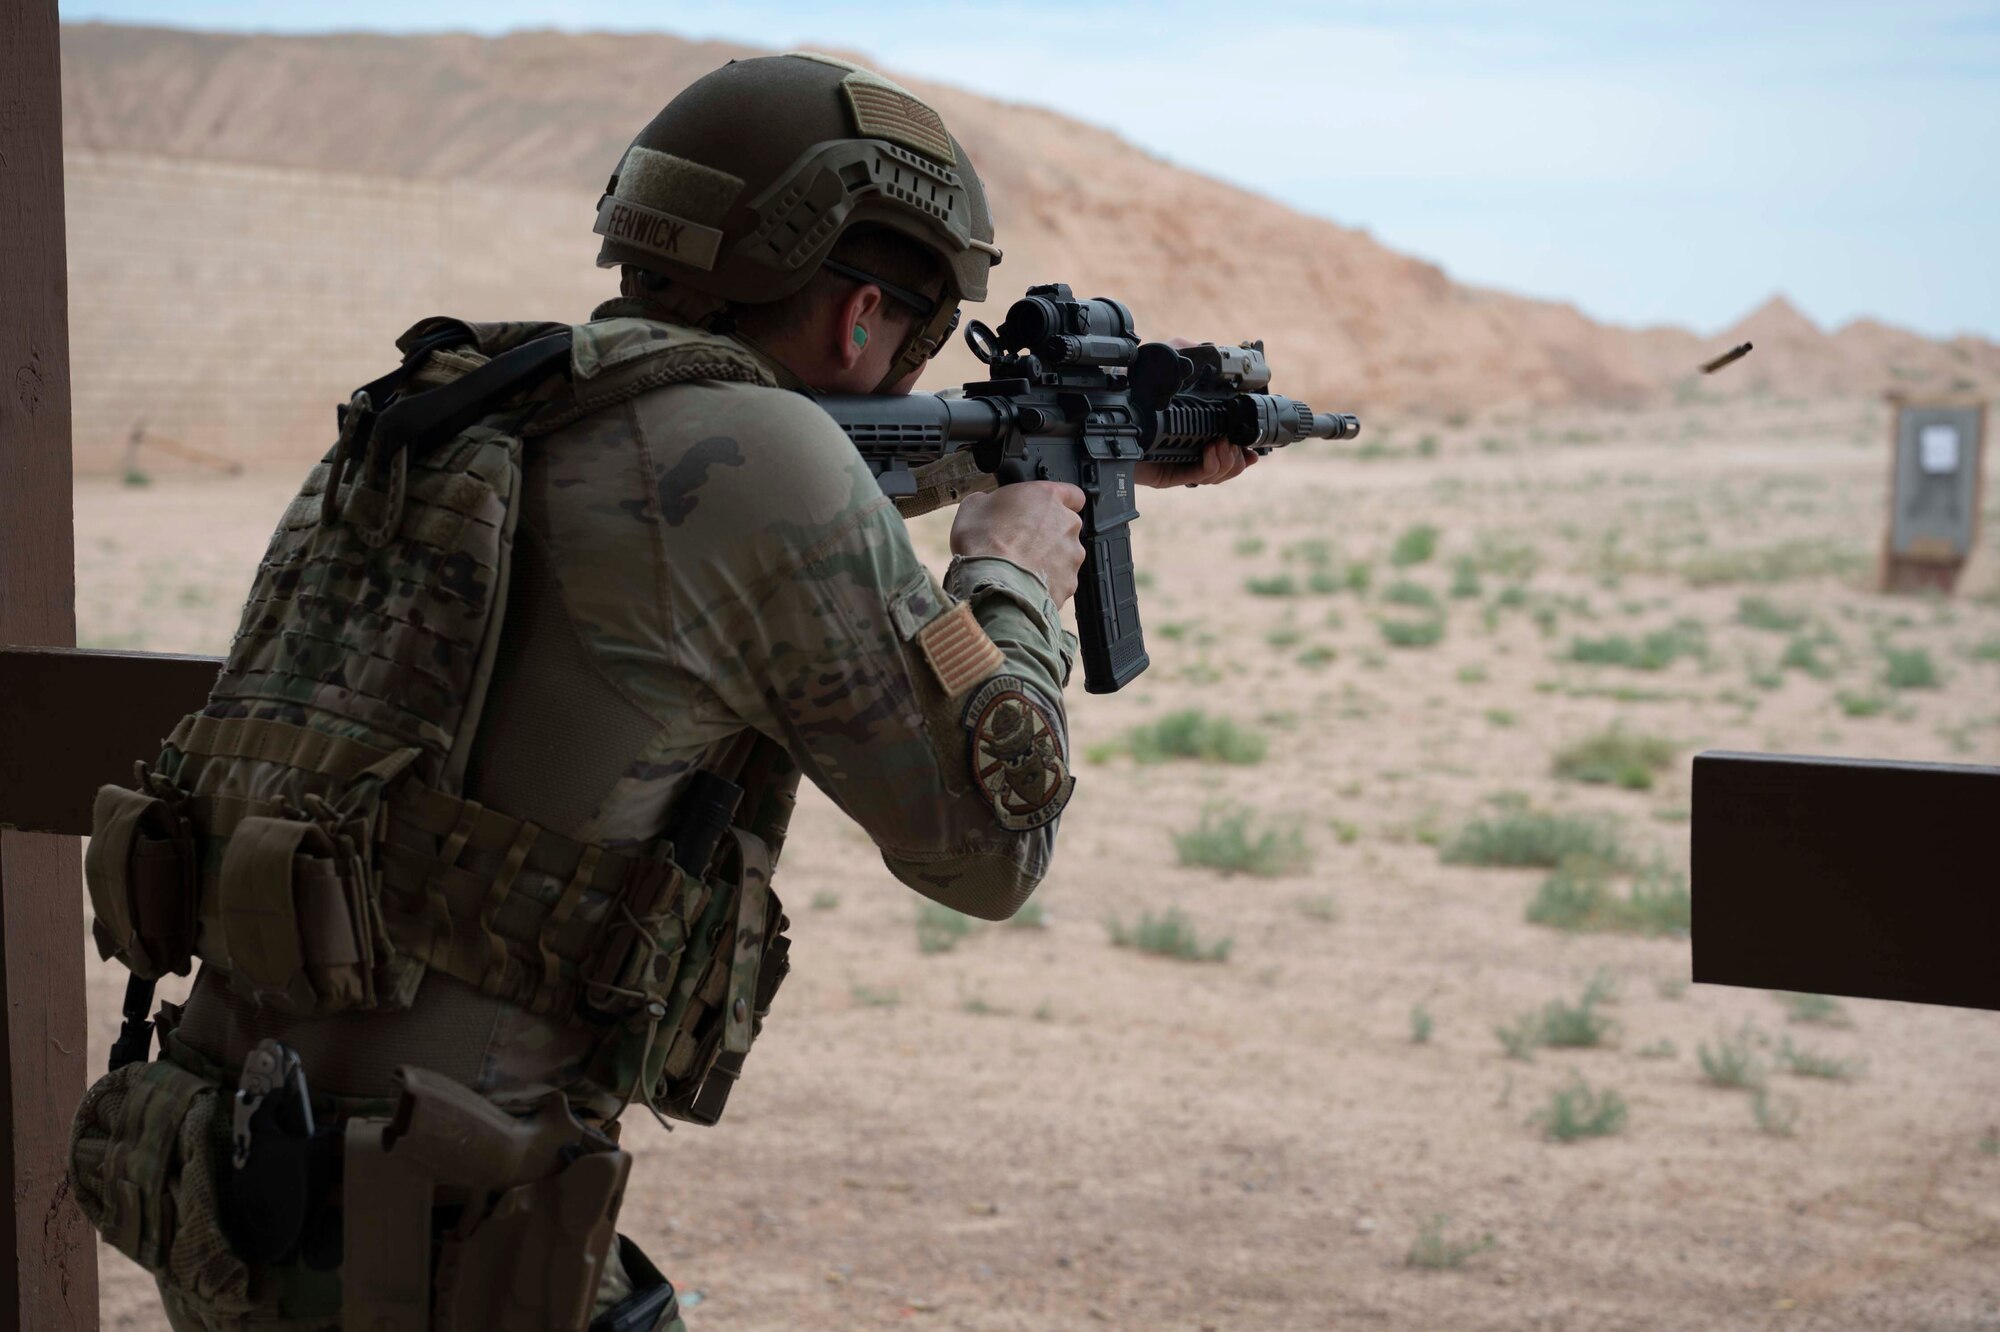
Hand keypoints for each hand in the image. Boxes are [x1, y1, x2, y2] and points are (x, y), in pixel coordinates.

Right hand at [950, 481, 1086, 605]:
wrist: (992, 584)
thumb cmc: (983, 543)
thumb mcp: (973, 506)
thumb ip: (991, 500)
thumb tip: (987, 505)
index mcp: (1047, 497)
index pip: (1072, 494)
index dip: (1060, 502)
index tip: (1045, 511)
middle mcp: (1067, 523)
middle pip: (1066, 526)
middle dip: (1049, 534)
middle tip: (1022, 543)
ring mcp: (1072, 555)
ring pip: (1065, 555)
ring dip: (1049, 559)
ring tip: (1022, 568)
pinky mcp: (1069, 582)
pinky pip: (1061, 580)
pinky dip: (1047, 582)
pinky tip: (1026, 584)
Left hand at [1134, 337, 1261, 489]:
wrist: (1111, 411)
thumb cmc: (1134, 390)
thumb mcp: (1165, 363)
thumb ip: (1186, 350)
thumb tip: (1209, 348)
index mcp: (1198, 432)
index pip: (1230, 448)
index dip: (1246, 450)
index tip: (1257, 447)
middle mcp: (1192, 450)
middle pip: (1230, 466)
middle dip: (1241, 458)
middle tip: (1237, 444)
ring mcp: (1182, 463)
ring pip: (1219, 474)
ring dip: (1229, 461)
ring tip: (1223, 445)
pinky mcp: (1170, 474)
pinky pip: (1199, 477)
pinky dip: (1211, 466)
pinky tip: (1212, 451)